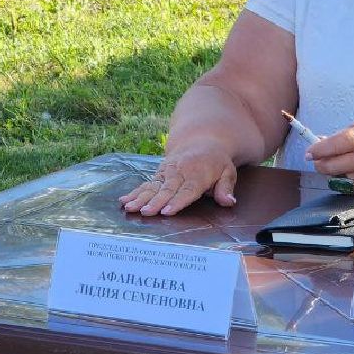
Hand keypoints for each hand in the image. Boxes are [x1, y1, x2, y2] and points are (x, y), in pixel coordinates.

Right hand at [119, 141, 237, 216]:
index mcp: (198, 174)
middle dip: (156, 202)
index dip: (177, 201)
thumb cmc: (217, 162)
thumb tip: (229, 201)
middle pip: (167, 189)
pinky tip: (124, 201)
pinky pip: (146, 184)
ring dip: (140, 198)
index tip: (167, 212)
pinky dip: (134, 192)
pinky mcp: (159, 173)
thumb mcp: (228, 172)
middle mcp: (180, 172)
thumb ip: (226, 188)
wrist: (202, 141)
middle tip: (146, 212)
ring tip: (130, 208)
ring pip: (153, 187)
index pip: (187, 190)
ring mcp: (167, 171)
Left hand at [308, 119, 353, 193]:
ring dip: (331, 173)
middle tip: (317, 160)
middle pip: (330, 166)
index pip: (333, 146)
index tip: (309, 152)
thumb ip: (342, 134)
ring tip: (335, 164)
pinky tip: (347, 173)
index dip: (317, 150)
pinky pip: (347, 187)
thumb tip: (320, 141)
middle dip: (319, 164)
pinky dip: (343, 181)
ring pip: (337, 178)